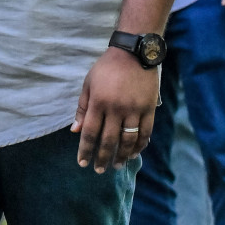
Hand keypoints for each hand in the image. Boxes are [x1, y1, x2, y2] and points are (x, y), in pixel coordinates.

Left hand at [71, 47, 160, 173]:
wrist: (134, 53)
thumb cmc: (106, 68)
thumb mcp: (88, 84)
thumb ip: (82, 108)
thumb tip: (76, 130)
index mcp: (99, 102)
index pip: (90, 132)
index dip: (86, 149)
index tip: (82, 162)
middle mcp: (116, 108)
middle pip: (109, 140)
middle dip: (102, 157)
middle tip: (99, 170)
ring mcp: (134, 109)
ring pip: (128, 140)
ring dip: (122, 155)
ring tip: (116, 165)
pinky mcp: (149, 109)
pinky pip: (145, 132)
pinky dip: (140, 145)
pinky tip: (134, 153)